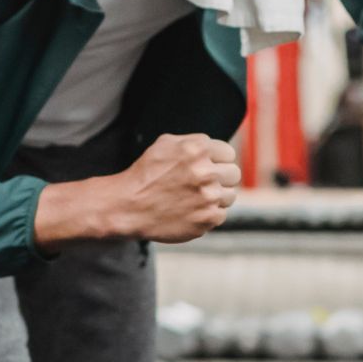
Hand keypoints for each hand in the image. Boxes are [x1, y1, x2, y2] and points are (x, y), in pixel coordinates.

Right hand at [113, 134, 240, 242]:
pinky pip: (221, 215)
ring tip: (195, 198)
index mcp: (198, 149)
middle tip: (203, 184)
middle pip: (234, 174)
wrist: (128, 206)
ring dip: (217, 197)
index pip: (229, 154)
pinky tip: (191, 211)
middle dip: (221, 178)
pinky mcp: (207, 219)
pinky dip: (208, 214)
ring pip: (230, 195)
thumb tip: (216, 149)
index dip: (218, 161)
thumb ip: (195, 142)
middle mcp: (206, 172)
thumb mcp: (166, 144)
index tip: (208, 167)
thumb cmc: (145, 174)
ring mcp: (209, 198)